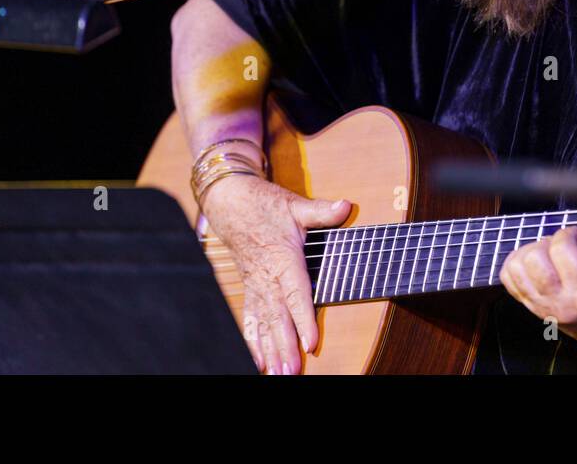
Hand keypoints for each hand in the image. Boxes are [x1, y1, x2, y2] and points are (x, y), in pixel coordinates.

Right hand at [200, 175, 350, 374]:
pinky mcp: (250, 290)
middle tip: (292, 370)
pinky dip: (252, 342)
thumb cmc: (265, 205)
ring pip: (264, 323)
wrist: (230, 202)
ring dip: (270, 350)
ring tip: (278, 373)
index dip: (303, 318)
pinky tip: (258, 363)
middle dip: (285, 345)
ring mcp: (256, 286)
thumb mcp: (295, 205)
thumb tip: (346, 206)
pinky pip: (250, 319)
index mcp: (282, 258)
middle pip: (278, 316)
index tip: (310, 342)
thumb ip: (321, 211)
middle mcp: (267, 277)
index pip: (296, 293)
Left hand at [499, 225, 576, 372]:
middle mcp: (561, 302)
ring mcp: (544, 308)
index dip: (567, 232)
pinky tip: (534, 262)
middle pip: (532, 259)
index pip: (561, 249)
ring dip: (526, 252)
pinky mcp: (535, 310)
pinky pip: (509, 282)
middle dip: (544, 242)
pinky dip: (515, 265)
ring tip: (546, 252)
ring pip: (515, 269)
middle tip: (560, 244)